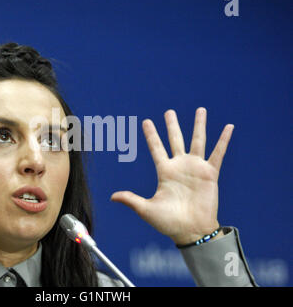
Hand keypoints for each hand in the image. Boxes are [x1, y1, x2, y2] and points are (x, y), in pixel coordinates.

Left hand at [110, 107, 233, 244]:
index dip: (151, 135)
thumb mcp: (146, 209)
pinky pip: (218, 154)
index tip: (146, 121)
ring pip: (197, 141)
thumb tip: (112, 197)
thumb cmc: (168, 222)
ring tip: (200, 110)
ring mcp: (196, 168)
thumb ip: (131, 200)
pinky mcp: (210, 174)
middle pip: (175, 139)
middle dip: (172, 125)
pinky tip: (228, 127)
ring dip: (199, 125)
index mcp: (164, 172)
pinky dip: (223, 141)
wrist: (191, 231)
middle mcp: (180, 166)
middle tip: (169, 111)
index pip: (156, 148)